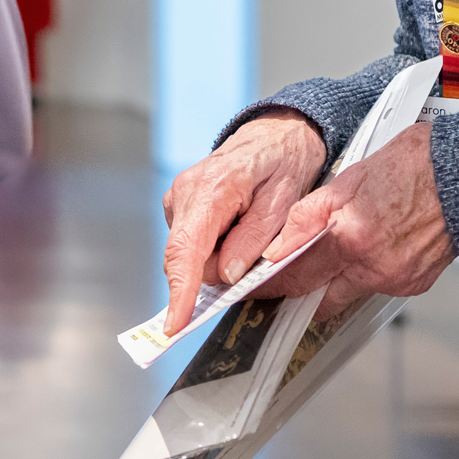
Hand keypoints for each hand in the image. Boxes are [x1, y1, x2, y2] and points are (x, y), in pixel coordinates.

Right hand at [160, 111, 325, 334]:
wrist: (275, 134)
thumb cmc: (283, 162)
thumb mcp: (284, 202)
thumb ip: (254, 239)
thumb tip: (229, 274)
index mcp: (211, 190)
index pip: (186, 250)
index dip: (180, 292)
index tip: (175, 324)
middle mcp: (184, 193)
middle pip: (188, 260)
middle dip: (220, 270)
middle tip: (257, 249)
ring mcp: (178, 198)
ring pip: (191, 255)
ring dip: (219, 256)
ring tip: (249, 226)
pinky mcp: (179, 206)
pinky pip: (193, 244)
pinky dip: (215, 246)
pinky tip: (236, 225)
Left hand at [255, 122, 454, 319]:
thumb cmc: (416, 166)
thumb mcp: (348, 179)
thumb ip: (308, 216)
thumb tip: (279, 244)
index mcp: (352, 240)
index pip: (297, 278)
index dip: (273, 285)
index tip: (260, 286)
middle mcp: (374, 269)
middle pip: (322, 299)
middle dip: (305, 288)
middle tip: (296, 271)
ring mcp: (397, 281)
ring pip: (351, 292)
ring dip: (340, 277)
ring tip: (347, 243)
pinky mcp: (416, 284)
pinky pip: (380, 286)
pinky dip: (369, 272)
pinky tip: (376, 245)